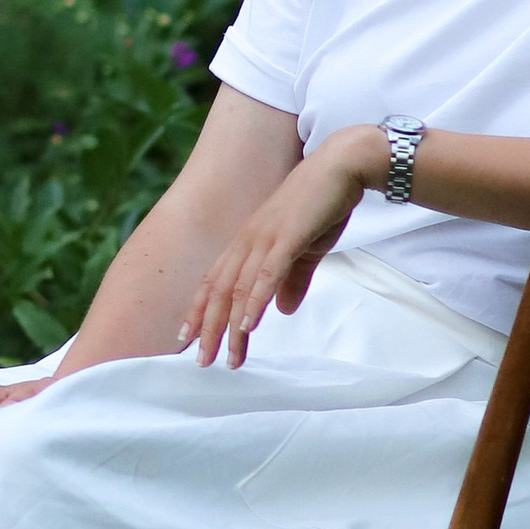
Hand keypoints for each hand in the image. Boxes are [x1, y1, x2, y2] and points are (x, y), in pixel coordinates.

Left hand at [177, 135, 378, 367]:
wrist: (342, 167)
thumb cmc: (322, 204)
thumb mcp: (305, 249)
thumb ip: (293, 280)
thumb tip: (283, 309)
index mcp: (249, 242)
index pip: (214, 281)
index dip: (199, 310)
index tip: (188, 339)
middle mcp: (248, 240)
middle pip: (218, 290)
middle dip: (208, 329)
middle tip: (201, 361)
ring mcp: (265, 238)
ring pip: (238, 289)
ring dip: (231, 326)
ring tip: (228, 356)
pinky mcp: (287, 238)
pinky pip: (266, 274)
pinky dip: (254, 301)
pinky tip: (248, 325)